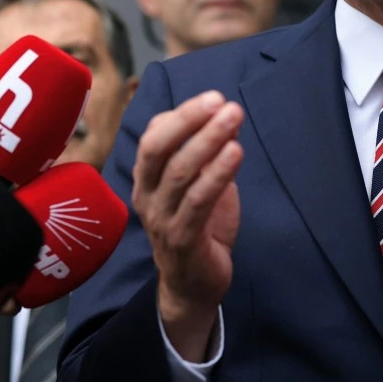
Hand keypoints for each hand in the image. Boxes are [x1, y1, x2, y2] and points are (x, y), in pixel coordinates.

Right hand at [132, 90, 243, 361]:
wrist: (194, 284)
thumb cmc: (198, 226)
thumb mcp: (200, 183)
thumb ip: (207, 152)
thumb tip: (225, 113)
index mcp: (147, 178)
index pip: (154, 136)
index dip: (182, 114)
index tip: (214, 97)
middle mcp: (147, 195)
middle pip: (157, 147)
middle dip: (189, 119)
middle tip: (220, 101)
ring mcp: (161, 218)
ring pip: (179, 171)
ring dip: (208, 140)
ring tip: (234, 118)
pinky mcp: (182, 239)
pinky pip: (197, 201)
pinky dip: (217, 173)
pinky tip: (236, 152)